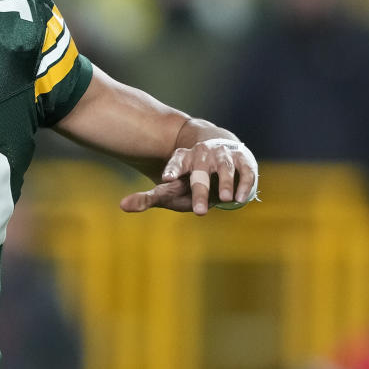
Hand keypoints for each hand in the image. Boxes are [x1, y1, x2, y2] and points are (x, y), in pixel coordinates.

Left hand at [120, 137, 257, 215]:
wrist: (218, 159)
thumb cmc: (188, 181)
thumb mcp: (168, 190)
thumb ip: (147, 198)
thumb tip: (122, 206)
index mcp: (183, 159)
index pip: (176, 161)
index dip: (172, 168)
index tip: (166, 179)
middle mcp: (203, 155)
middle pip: (200, 171)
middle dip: (200, 190)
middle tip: (200, 212)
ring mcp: (224, 157)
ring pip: (224, 168)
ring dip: (224, 183)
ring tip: (224, 199)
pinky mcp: (243, 162)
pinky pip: (245, 171)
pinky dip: (244, 183)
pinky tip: (239, 198)